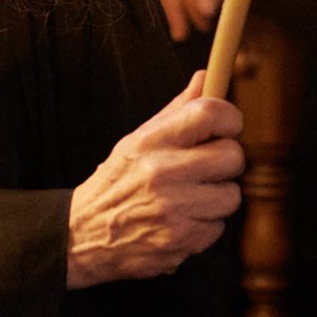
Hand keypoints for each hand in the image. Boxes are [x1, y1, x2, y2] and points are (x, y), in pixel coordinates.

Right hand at [67, 73, 244, 287]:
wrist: (83, 234)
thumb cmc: (118, 182)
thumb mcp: (138, 139)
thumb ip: (177, 110)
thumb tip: (205, 76)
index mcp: (151, 141)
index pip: (209, 113)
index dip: (230, 118)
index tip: (228, 127)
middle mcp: (161, 172)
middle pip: (232, 156)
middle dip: (227, 162)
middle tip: (208, 167)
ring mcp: (171, 209)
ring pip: (231, 195)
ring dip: (216, 198)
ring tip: (190, 198)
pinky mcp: (179, 240)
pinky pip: (218, 228)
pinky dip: (204, 227)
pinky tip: (181, 222)